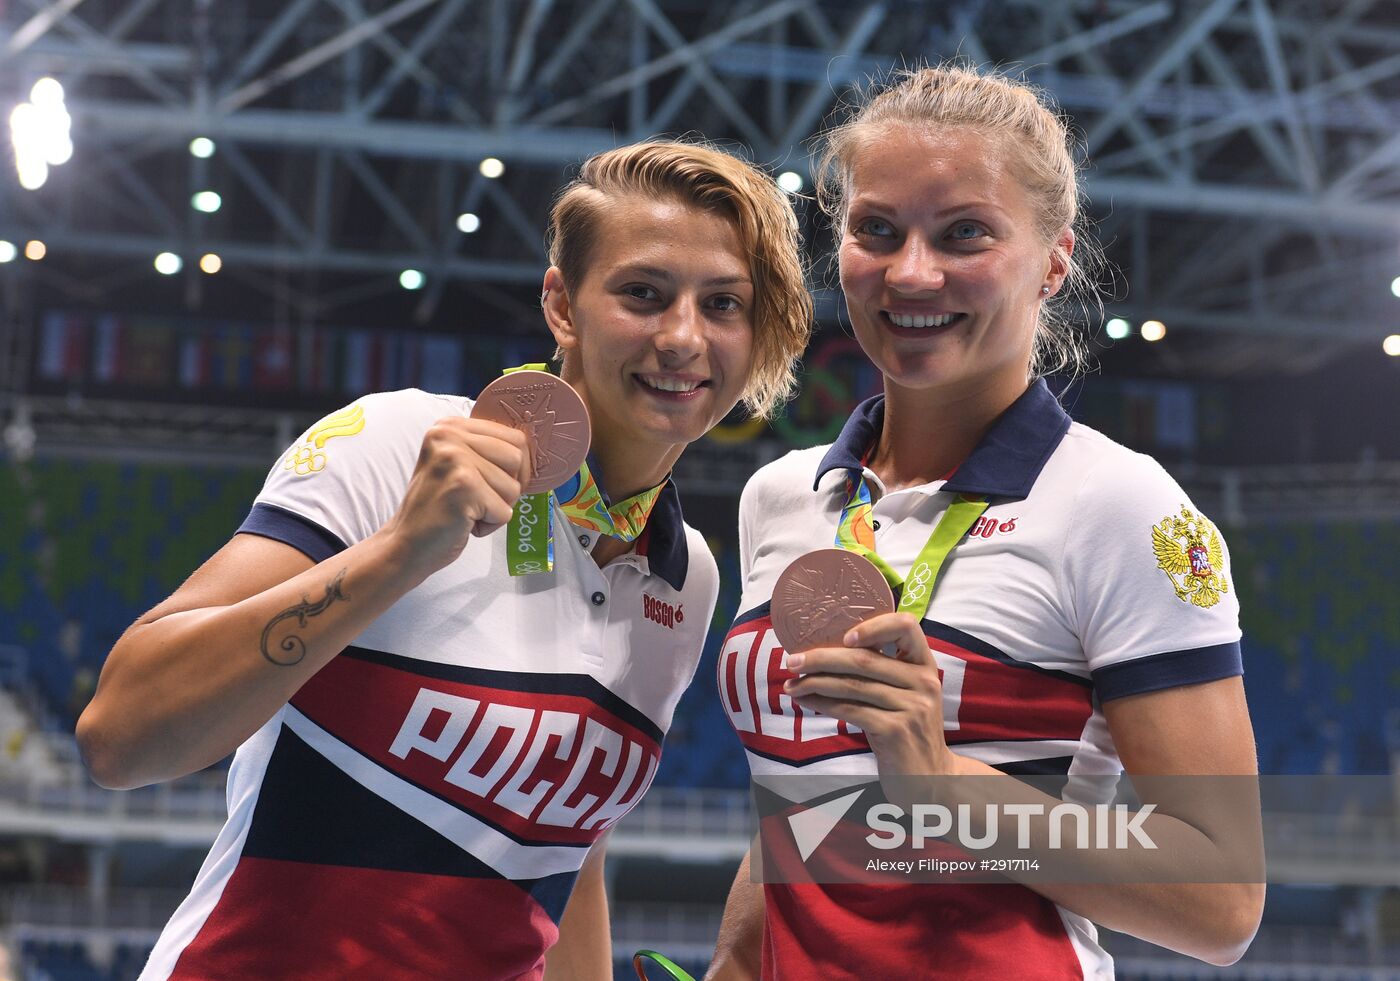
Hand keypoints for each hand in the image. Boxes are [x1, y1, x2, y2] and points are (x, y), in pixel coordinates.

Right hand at [382, 417, 531, 572]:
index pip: (514, 437)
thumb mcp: (458, 465)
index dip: (516, 468)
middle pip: (517, 459)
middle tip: (477, 501)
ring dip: (496, 509)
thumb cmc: (439, 509)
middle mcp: (449, 436)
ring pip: (513, 488)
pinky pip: (504, 511)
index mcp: (449, 426)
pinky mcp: (464, 487)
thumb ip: (487, 451)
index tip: (495, 484)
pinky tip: (463, 523)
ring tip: (465, 511)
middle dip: (507, 489)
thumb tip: (533, 451)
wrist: (406, 544)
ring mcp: (456, 459)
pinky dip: (489, 525)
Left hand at [783, 612, 960, 777]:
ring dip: (814, 683)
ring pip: (852, 685)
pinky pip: (849, 710)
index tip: (843, 636)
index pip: (906, 626)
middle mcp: (923, 682)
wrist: (931, 777)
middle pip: (864, 659)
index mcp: (925, 665)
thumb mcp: (905, 696)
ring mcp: (912, 707)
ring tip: (791, 685)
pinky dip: (822, 704)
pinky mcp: (896, 731)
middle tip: (791, 661)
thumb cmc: (907, 730)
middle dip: (821, 658)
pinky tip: (805, 701)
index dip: (873, 625)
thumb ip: (881, 672)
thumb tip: (826, 651)